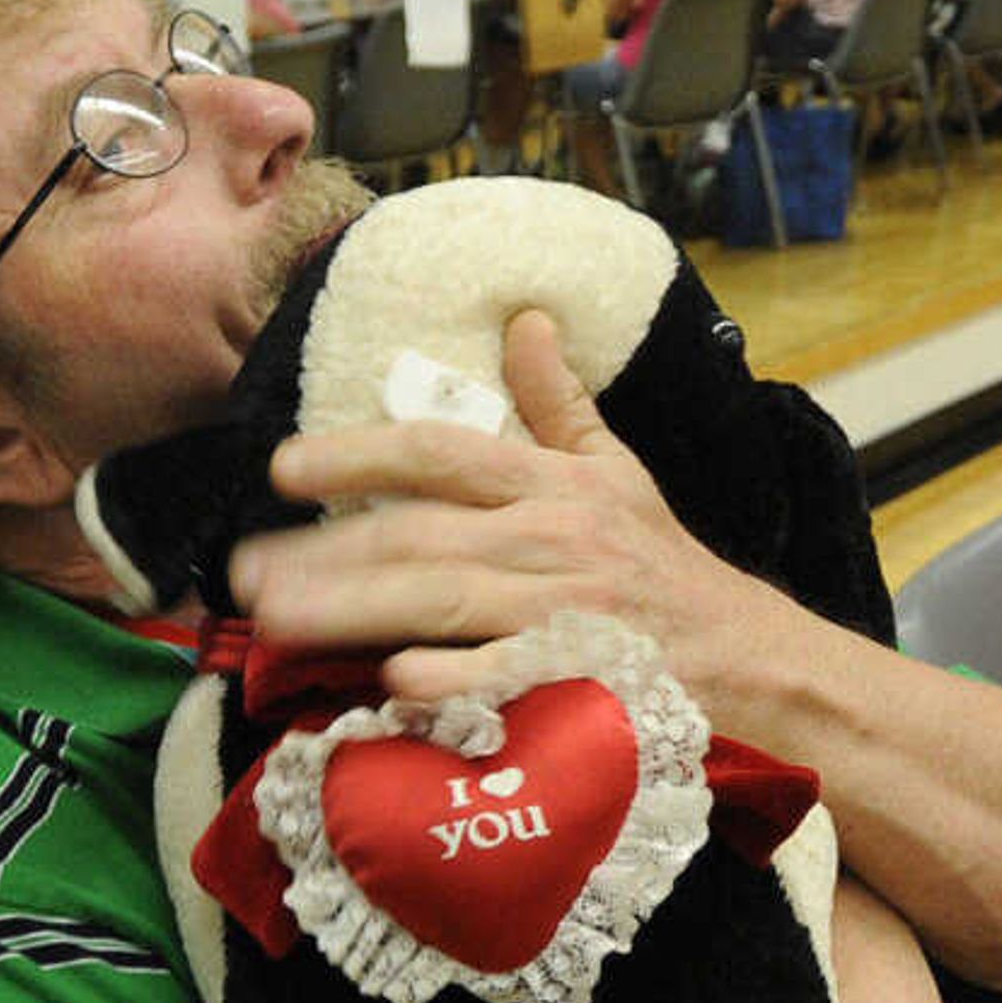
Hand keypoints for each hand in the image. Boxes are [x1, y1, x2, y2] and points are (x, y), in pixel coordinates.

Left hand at [234, 309, 790, 706]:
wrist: (758, 664)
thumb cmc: (670, 575)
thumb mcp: (620, 474)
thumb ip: (558, 404)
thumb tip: (525, 319)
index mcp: (554, 485)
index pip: (442, 454)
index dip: (359, 455)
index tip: (283, 467)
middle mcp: (554, 541)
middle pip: (421, 535)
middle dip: (325, 552)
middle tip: (243, 573)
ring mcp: (569, 612)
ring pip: (445, 601)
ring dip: (355, 610)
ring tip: (277, 621)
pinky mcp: (588, 680)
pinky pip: (509, 678)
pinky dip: (453, 681)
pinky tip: (394, 684)